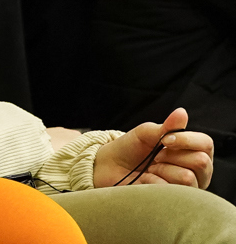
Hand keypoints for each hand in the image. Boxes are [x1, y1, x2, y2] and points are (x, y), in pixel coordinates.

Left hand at [93, 109, 213, 188]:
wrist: (109, 167)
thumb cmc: (130, 148)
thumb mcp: (147, 133)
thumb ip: (167, 127)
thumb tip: (182, 112)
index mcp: (193, 151)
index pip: (205, 144)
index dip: (186, 139)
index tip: (165, 140)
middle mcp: (197, 172)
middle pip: (201, 161)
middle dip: (171, 155)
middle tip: (155, 156)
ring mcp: (188, 189)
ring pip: (187, 177)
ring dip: (162, 169)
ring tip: (151, 168)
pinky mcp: (176, 201)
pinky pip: (171, 190)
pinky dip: (154, 181)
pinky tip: (147, 180)